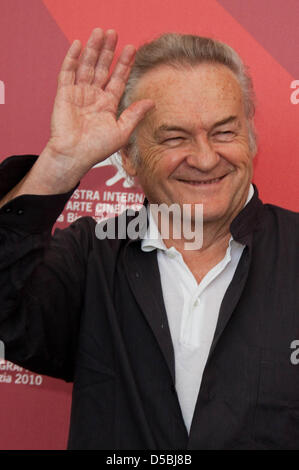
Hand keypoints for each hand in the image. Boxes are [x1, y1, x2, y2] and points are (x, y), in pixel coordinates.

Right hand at [45, 28, 153, 172]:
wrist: (74, 155)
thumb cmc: (97, 148)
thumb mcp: (122, 132)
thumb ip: (134, 114)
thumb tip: (152, 102)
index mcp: (107, 105)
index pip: (117, 79)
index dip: (124, 64)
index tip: (132, 48)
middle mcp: (93, 97)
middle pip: (102, 68)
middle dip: (108, 51)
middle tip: (114, 33)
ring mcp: (78, 94)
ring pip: (87, 66)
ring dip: (93, 49)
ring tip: (100, 32)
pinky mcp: (64, 94)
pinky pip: (67, 72)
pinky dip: (72, 58)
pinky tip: (79, 44)